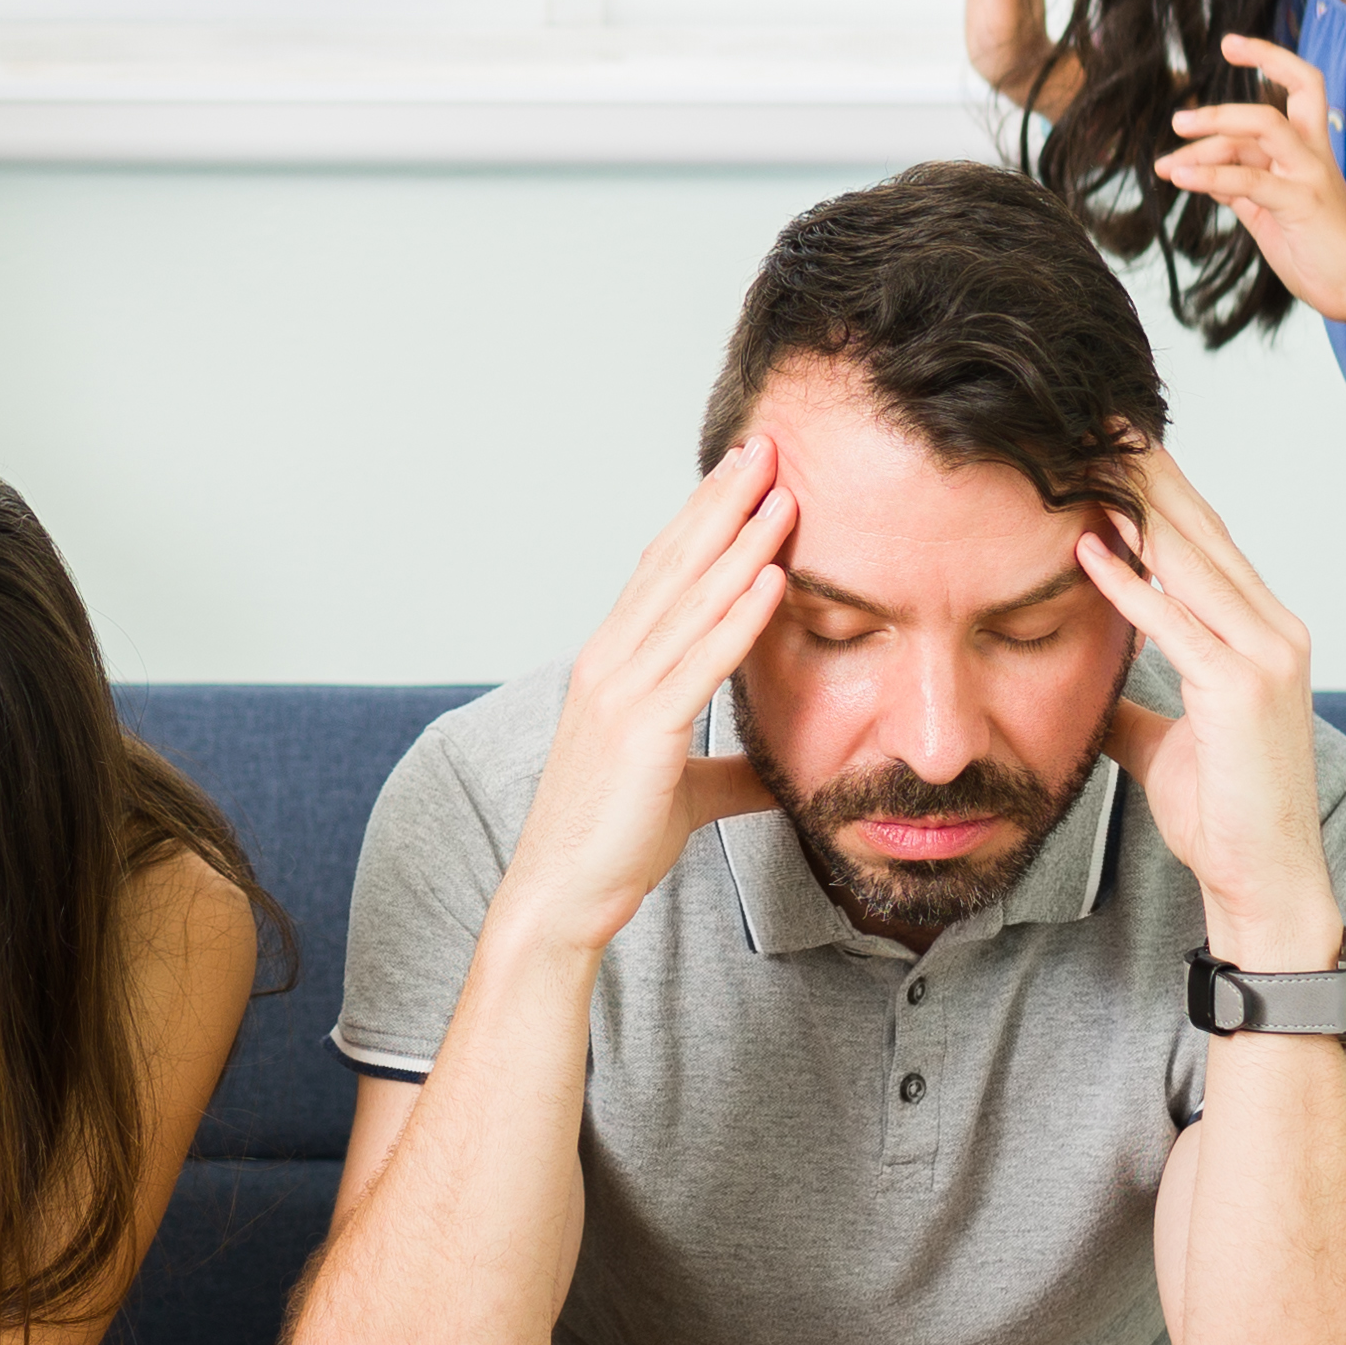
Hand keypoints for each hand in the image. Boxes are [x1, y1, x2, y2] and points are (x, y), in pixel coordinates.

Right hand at [504, 437, 794, 956]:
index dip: (703, 517)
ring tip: (786, 491)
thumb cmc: (610, 845)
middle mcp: (608, 665)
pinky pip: (701, 662)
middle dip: (724, 500)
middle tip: (768, 445)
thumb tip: (778, 772)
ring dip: (742, 541)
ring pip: (691, 601)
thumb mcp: (683, 794)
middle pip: (674, 563)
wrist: (560, 899)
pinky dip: (739, 616)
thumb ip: (730, 772)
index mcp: (611, 667)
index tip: (744, 473)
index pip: (661, 572)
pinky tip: (773, 576)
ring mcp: (620, 695)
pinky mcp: (643, 733)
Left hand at [1077, 446, 1339, 969]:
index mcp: (1264, 633)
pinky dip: (1130, 582)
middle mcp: (1275, 631)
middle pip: (1202, 531)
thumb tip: (1090, 681)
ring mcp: (1266, 657)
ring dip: (1135, 505)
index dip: (1160, 489)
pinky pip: (1175, 623)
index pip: (1207, 541)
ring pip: (1191, 561)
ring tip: (1089, 454)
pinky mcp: (1241, 690)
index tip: (1115, 444)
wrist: (1266, 881)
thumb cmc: (1223, 815)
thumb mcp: (1165, 744)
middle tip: (1100, 418)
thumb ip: (1134, 701)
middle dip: (1149, 472)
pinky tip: (1089, 545)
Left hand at [1159, 37, 1345, 327]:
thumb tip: (1203, 173)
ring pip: (1265, 125)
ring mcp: (1310, 175)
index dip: (1270, 57)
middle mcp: (1313, 154)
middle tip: (1178, 121)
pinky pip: (1251, 179)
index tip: (1230, 44)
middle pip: (1281, 98)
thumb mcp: (1269, 214)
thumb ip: (1241, 188)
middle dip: (1226, 104)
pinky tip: (1182, 177)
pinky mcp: (1302, 203)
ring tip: (1169, 157)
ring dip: (1214, 130)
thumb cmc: (1319, 250)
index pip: (1300, 85)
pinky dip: (1211, 176)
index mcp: (1309, 150)